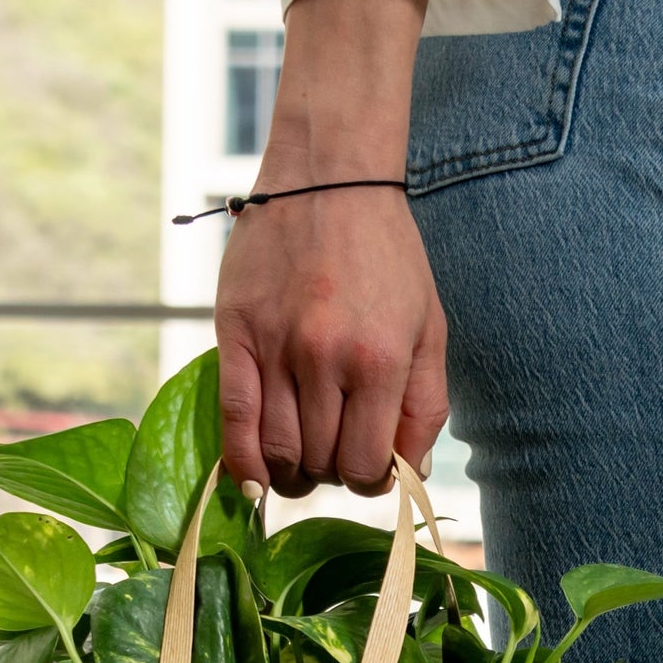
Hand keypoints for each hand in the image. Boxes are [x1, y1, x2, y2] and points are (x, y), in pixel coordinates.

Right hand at [214, 177, 448, 499]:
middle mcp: (326, 358)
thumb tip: (414, 472)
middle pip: (322, 462)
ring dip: (293, 471)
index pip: (368, 463)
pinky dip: (243, 460)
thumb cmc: (388, 258)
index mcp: (380, 361)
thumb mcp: (429, 330)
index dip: (372, 481)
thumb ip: (426, 405)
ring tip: (302, 460)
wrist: (330, 180)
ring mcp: (276, 346)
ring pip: (278, 449)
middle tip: (337, 454)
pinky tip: (255, 479)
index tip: (371, 469)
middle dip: (333, 473)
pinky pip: (233, 418)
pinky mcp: (235, 332)